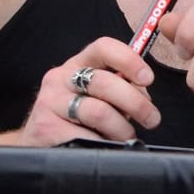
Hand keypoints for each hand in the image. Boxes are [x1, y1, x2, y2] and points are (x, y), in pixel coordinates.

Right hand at [19, 37, 158, 145]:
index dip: (129, 60)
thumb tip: (144, 94)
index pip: (103, 48)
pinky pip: (87, 137)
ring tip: (127, 137)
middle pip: (105, 82)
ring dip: (122, 128)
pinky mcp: (45, 128)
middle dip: (136, 103)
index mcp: (79, 64)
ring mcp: (50, 102)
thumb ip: (122, 87)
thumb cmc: (81, 118)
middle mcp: (60, 78)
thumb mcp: (101, 96)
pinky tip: (106, 146)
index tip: (148, 79)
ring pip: (99, 112)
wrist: (41, 143)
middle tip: (151, 119)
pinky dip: (104, 144)